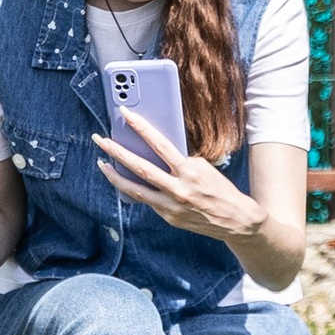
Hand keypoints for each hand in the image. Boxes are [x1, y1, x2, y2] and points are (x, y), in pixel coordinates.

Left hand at [92, 108, 260, 244]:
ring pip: (134, 189)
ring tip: (101, 163)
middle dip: (116, 151)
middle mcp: (178, 189)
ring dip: (114, 175)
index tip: (126, 114)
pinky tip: (125, 180)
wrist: (235, 220)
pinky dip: (134, 189)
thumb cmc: (220, 188)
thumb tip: (156, 150)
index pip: (161, 145)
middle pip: (140, 167)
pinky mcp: (168, 217)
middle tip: (100, 139)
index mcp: (190, 171)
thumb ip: (180, 160)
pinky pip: (147, 200)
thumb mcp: (204, 167)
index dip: (142, 128)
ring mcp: (170, 206)